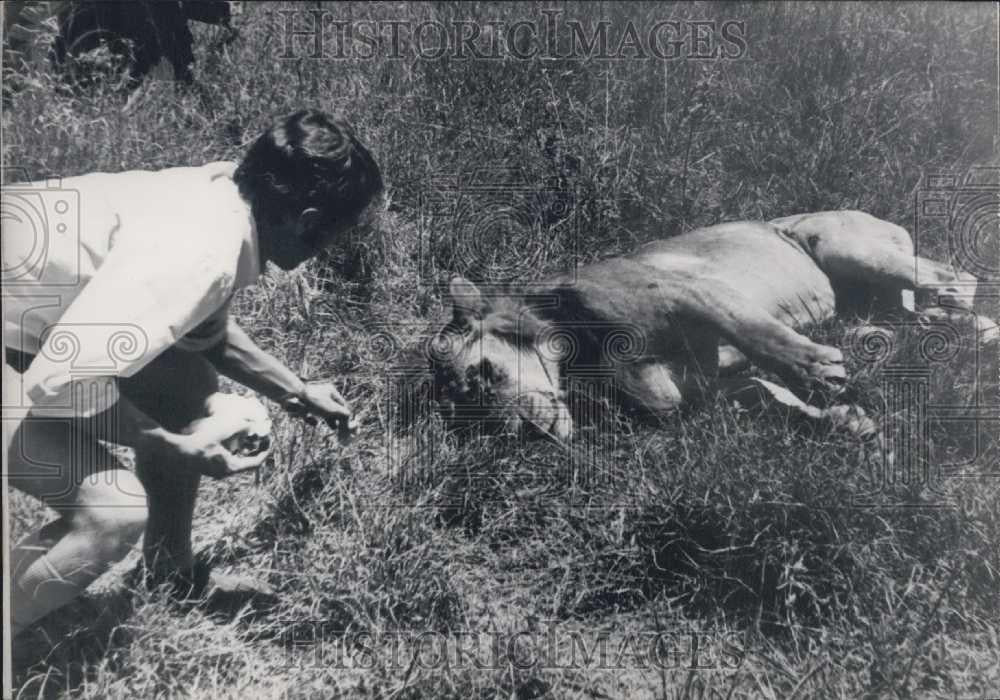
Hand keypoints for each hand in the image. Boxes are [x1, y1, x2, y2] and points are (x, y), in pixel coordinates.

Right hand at [142, 414, 271, 479]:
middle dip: (254, 449)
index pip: (256, 462)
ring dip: (242, 449)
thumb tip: (254, 425)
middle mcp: (224, 472)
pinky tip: (230, 438)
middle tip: (259, 438)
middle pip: (246, 462)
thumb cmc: (200, 441)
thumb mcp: (224, 430)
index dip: (265, 450)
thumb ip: (242, 427)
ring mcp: (215, 471)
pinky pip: (225, 459)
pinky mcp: (207, 467)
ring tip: (246, 437)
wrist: (176, 450)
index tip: (269, 441)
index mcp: (231, 467)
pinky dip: (231, 450)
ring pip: (235, 461)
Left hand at [283, 381, 356, 443]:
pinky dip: (312, 420)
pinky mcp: (300, 407)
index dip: (346, 415)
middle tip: (341, 429)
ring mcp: (311, 400)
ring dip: (327, 419)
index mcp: (330, 391)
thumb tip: (352, 425)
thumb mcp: (333, 409)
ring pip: (321, 412)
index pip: (342, 405)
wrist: (292, 396)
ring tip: (332, 428)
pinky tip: (316, 424)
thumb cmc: (314, 401)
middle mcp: (321, 394)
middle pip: (332, 408)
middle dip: (337, 419)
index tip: (348, 426)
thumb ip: (344, 416)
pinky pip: (309, 415)